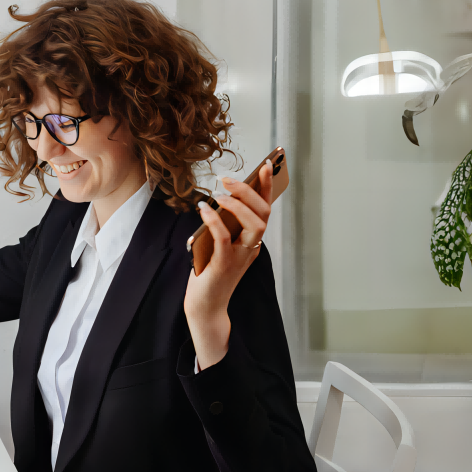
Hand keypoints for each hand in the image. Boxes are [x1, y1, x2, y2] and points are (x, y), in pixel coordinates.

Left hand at [184, 161, 274, 369]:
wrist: (205, 306)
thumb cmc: (210, 274)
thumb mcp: (219, 245)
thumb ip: (223, 227)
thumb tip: (216, 201)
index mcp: (251, 241)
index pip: (264, 210)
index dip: (267, 187)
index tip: (266, 165)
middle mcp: (250, 248)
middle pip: (263, 214)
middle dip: (250, 192)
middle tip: (228, 179)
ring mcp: (240, 257)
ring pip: (253, 225)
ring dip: (238, 205)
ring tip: (220, 193)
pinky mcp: (224, 265)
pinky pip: (224, 238)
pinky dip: (215, 221)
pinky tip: (204, 209)